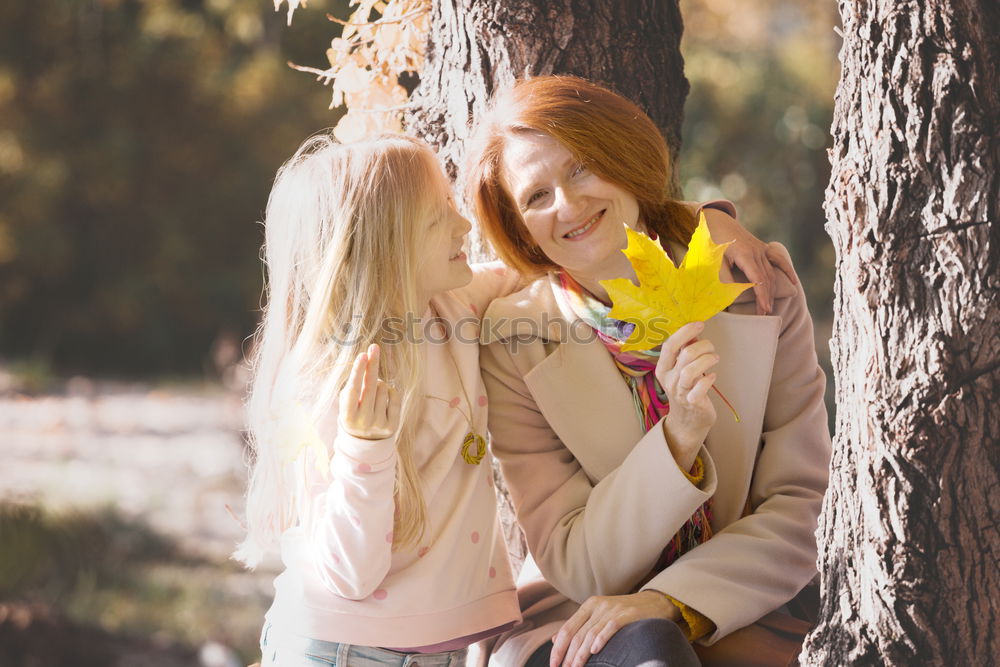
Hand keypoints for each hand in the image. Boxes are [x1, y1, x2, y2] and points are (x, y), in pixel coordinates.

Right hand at [338, 344, 399, 439]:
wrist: (364, 442)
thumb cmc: (354, 413)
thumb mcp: (348, 402)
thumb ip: (355, 386)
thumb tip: (369, 364)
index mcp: (347, 416)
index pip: (353, 390)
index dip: (358, 372)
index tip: (362, 355)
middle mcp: (363, 422)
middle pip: (370, 387)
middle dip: (372, 365)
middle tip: (374, 348)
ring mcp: (378, 425)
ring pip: (383, 389)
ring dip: (379, 383)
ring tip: (373, 391)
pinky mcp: (391, 427)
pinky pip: (395, 397)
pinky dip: (391, 391)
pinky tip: (385, 394)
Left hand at [550, 591, 679, 666]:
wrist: (656, 603)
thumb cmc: (625, 614)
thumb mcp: (599, 617)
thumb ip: (579, 627)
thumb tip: (554, 639)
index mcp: (589, 606)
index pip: (567, 629)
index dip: (558, 648)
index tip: (553, 664)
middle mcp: (598, 606)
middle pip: (577, 634)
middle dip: (568, 655)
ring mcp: (612, 609)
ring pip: (591, 634)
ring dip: (581, 654)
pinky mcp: (627, 614)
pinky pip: (610, 627)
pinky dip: (601, 639)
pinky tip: (594, 651)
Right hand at [655, 322, 717, 470]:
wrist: (687, 420)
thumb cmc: (686, 388)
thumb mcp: (679, 369)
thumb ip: (684, 351)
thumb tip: (694, 331)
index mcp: (662, 368)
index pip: (669, 345)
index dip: (684, 332)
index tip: (699, 325)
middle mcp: (669, 379)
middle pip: (684, 355)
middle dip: (702, 346)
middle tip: (711, 347)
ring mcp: (680, 392)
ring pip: (691, 370)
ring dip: (707, 360)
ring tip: (714, 358)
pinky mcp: (693, 403)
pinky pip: (700, 388)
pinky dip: (709, 379)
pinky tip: (713, 377)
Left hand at [703, 209, 798, 314]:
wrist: (717, 221)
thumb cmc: (713, 242)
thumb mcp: (715, 260)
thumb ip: (725, 276)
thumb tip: (731, 295)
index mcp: (745, 255)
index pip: (758, 279)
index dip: (761, 295)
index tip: (763, 309)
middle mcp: (757, 252)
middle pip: (766, 279)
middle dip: (766, 298)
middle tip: (764, 314)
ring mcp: (762, 249)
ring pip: (772, 273)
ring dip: (772, 290)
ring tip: (769, 307)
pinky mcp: (763, 248)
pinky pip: (779, 259)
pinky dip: (787, 270)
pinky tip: (793, 281)